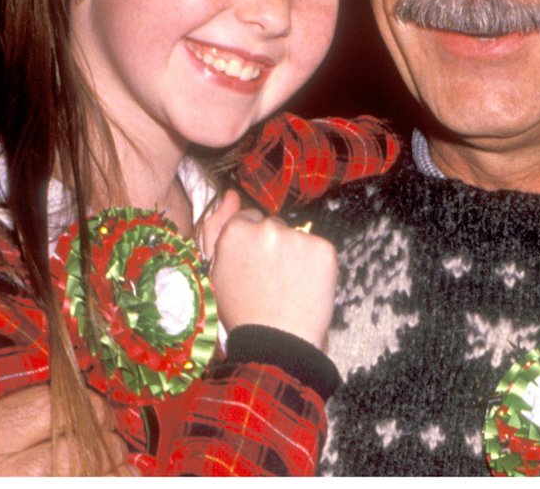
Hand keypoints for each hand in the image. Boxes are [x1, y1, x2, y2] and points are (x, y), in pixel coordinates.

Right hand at [0, 288, 134, 475]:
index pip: (46, 408)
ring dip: (106, 459)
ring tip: (99, 449)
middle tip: (93, 420)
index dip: (72, 397)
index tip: (73, 395)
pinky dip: (108, 480)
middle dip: (95, 427)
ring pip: (91, 475)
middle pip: (76, 444)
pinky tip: (97, 474)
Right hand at [205, 194, 337, 349]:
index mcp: (236, 231)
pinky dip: (315, 264)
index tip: (254, 266)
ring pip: (297, 237)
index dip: (252, 245)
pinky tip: (306, 287)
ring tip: (289, 287)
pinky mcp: (324, 249)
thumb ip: (217, 229)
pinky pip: (318, 248)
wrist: (277, 346)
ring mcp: (298, 237)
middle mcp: (267, 228)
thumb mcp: (216, 273)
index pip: (248, 220)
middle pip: (273, 226)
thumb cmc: (241, 313)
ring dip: (295, 254)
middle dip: (273, 246)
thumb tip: (231, 194)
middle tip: (272, 280)